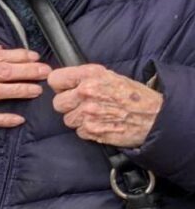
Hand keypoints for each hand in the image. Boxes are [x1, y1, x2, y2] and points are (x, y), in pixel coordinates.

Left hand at [48, 65, 162, 147]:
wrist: (155, 117)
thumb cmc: (134, 96)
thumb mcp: (109, 76)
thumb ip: (86, 77)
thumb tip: (67, 81)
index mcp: (89, 75)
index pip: (55, 80)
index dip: (60, 86)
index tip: (65, 89)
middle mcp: (86, 93)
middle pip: (58, 103)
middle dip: (67, 104)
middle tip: (81, 104)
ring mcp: (88, 114)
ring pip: (67, 119)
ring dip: (78, 119)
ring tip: (95, 115)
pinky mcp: (93, 131)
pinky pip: (79, 132)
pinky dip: (87, 130)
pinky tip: (101, 124)